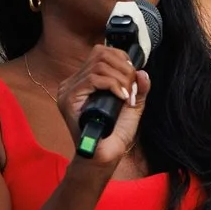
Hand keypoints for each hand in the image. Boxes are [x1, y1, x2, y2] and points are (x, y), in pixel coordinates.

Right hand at [57, 45, 147, 169]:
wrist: (104, 157)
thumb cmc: (114, 134)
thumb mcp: (131, 106)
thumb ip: (138, 89)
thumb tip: (142, 71)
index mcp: (84, 81)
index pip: (101, 53)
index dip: (122, 59)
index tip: (133, 79)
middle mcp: (73, 82)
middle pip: (100, 54)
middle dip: (123, 69)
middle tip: (131, 90)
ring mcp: (68, 90)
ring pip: (98, 65)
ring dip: (120, 79)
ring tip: (126, 96)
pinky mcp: (68, 99)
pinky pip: (93, 79)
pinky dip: (112, 85)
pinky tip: (121, 98)